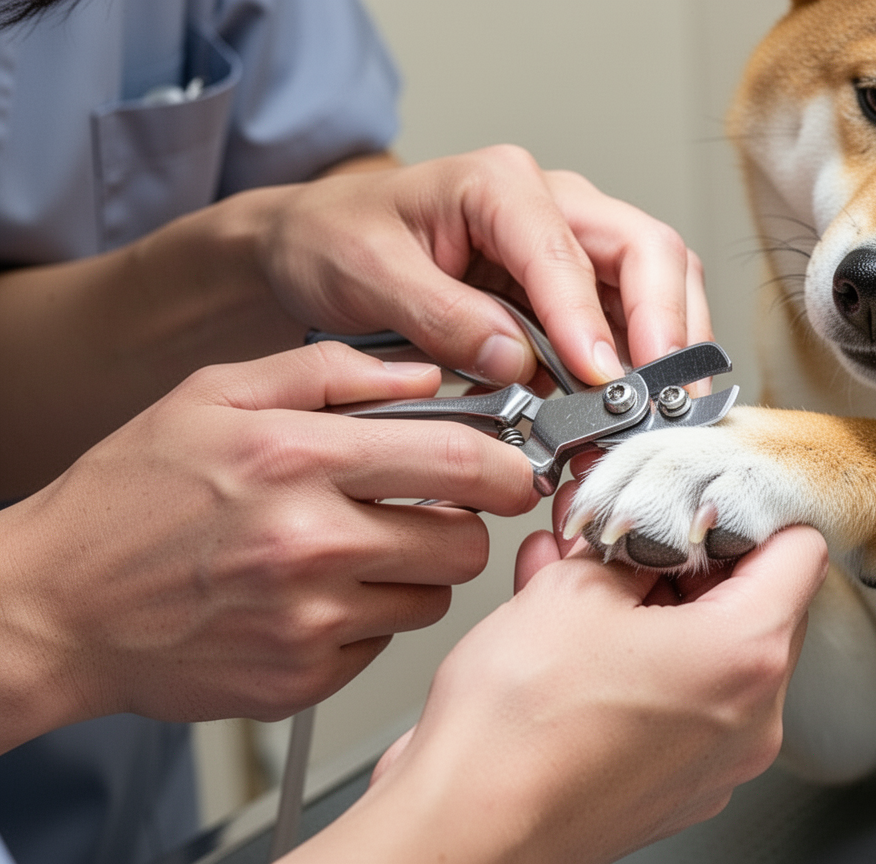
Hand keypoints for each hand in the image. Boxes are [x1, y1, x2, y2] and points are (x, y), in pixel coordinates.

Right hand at [0, 342, 534, 747]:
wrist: (52, 607)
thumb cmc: (125, 500)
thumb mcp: (212, 397)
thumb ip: (328, 373)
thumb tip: (426, 373)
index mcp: (294, 459)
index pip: (460, 461)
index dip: (508, 466)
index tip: (512, 468)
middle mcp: (309, 542)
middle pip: (466, 541)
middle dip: (462, 524)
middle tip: (425, 511)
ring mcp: (309, 619)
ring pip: (432, 598)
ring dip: (413, 574)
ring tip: (351, 552)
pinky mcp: (302, 677)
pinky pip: (384, 646)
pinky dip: (365, 622)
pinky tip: (313, 598)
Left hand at [254, 146, 711, 386]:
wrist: (313, 249)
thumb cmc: (334, 240)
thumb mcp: (366, 273)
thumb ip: (440, 314)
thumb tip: (516, 361)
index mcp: (501, 185)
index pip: (569, 250)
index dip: (591, 319)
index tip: (603, 379)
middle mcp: (555, 207)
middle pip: (650, 255)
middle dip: (668, 329)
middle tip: (663, 401)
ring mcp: (572, 252)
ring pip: (659, 291)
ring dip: (669, 358)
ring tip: (659, 422)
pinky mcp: (574, 298)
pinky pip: (631, 330)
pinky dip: (642, 376)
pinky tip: (632, 422)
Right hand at [289, 519, 828, 863]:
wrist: (464, 829)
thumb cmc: (515, 733)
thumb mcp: (572, 589)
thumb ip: (625, 543)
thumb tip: (632, 528)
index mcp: (747, 656)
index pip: (799, 549)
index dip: (748, 509)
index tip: (705, 500)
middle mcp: (751, 717)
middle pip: (758, 603)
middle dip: (689, 560)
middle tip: (630, 535)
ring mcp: (718, 759)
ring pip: (710, 652)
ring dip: (654, 607)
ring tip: (584, 579)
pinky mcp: (678, 784)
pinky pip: (681, 700)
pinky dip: (642, 661)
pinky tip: (576, 635)